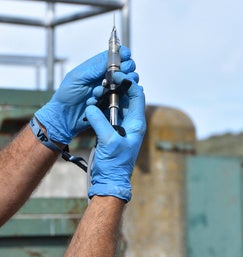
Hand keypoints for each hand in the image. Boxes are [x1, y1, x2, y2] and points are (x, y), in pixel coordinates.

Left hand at [35, 47, 134, 143]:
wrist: (66, 116)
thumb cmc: (67, 95)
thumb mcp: (77, 77)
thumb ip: (94, 67)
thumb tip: (111, 57)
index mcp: (97, 67)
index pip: (114, 56)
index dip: (122, 53)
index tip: (126, 55)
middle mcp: (106, 77)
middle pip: (125, 68)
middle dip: (126, 68)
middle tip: (121, 73)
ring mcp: (111, 89)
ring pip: (127, 82)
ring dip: (119, 84)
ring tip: (102, 90)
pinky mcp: (114, 102)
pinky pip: (125, 97)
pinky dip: (119, 96)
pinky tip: (106, 99)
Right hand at [86, 74, 145, 201]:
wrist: (109, 181)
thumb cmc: (114, 164)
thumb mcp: (108, 141)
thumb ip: (100, 122)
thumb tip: (91, 107)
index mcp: (136, 123)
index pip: (137, 95)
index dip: (128, 82)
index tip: (116, 75)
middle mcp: (131, 123)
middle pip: (128, 97)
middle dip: (119, 85)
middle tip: (107, 76)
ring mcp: (121, 127)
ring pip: (118, 104)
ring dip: (110, 95)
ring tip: (100, 86)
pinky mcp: (112, 131)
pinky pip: (109, 113)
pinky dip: (102, 106)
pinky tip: (94, 101)